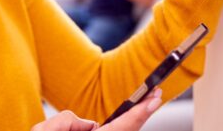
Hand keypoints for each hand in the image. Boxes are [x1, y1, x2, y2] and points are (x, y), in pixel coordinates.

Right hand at [31, 89, 163, 130]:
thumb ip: (66, 121)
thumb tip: (90, 125)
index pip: (122, 127)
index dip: (140, 112)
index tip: (154, 99)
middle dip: (143, 114)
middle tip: (155, 96)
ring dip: (134, 122)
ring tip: (146, 104)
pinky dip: (124, 127)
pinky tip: (128, 118)